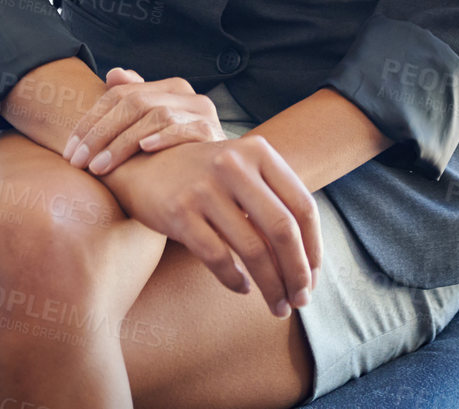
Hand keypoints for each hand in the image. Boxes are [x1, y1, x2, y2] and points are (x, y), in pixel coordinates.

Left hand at [64, 67, 225, 174]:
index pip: (120, 95)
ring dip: (122, 142)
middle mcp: (186, 94)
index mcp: (168, 88)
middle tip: (77, 161)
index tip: (69, 150)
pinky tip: (144, 150)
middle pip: (134, 103)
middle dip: (100, 133)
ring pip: (155, 115)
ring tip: (99, 167)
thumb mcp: (150, 129)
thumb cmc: (175, 155)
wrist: (215, 178)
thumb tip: (114, 73)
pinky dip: (164, 137)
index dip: (90, 121)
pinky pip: (186, 129)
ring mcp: (202, 112)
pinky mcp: (213, 133)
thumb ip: (134, 100)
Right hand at [108, 135, 322, 318]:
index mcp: (259, 152)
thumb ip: (272, 201)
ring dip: (271, 286)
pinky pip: (218, 258)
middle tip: (301, 300)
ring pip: (253, 250)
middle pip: (282, 230)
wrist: (144, 165)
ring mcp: (206, 188)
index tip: (314, 277)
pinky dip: (235, 280)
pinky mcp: (179, 212)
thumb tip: (307, 258)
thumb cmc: (205, 176)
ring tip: (277, 306)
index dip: (314, 247)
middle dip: (297, 272)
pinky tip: (242, 289)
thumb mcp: (242, 171)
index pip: (302, 205)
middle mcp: (234, 164)